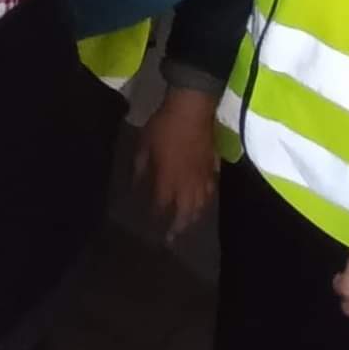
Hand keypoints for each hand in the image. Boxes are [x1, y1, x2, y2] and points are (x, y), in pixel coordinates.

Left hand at [135, 85, 220, 237]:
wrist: (192, 110)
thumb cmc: (164, 126)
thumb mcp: (144, 144)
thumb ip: (140, 167)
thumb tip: (136, 184)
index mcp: (167, 180)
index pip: (161, 205)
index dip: (155, 216)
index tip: (150, 224)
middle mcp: (187, 185)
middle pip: (184, 213)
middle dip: (178, 228)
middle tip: (172, 239)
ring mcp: (202, 178)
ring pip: (200, 206)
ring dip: (192, 218)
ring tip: (187, 226)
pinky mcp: (213, 169)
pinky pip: (211, 192)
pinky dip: (205, 202)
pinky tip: (202, 203)